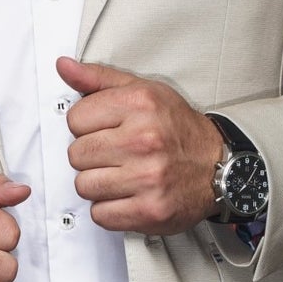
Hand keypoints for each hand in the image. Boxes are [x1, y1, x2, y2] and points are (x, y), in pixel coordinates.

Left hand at [56, 55, 222, 235]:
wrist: (219, 167)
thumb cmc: (178, 129)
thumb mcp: (143, 91)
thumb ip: (99, 79)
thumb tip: (63, 66)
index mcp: (140, 104)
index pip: (75, 119)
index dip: (86, 126)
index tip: (105, 130)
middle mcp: (144, 139)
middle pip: (76, 154)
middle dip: (90, 156)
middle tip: (115, 155)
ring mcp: (148, 177)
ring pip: (84, 186)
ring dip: (98, 184)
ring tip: (121, 175)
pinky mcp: (150, 210)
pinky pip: (100, 214)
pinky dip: (109, 209)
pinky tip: (127, 195)